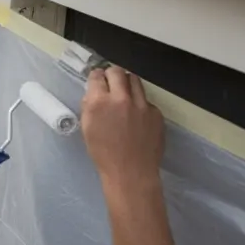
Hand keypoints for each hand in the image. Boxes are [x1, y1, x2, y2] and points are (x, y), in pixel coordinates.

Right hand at [81, 66, 163, 193]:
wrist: (131, 173)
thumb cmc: (104, 154)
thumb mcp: (88, 128)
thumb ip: (90, 107)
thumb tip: (94, 94)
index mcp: (99, 103)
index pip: (97, 76)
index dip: (96, 77)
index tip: (97, 81)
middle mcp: (121, 99)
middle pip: (117, 72)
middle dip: (111, 74)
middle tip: (111, 83)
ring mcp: (142, 105)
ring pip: (135, 80)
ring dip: (127, 83)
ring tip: (125, 94)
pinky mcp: (156, 112)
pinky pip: (146, 100)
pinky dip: (140, 103)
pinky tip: (137, 117)